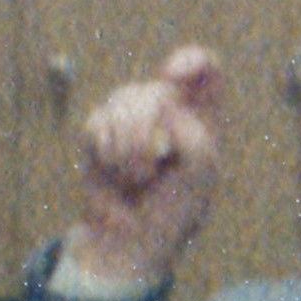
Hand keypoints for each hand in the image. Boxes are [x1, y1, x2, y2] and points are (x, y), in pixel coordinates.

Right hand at [65, 45, 223, 285]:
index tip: (172, 74)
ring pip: (122, 101)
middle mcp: (169, 108)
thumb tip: (164, 103)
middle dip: (147, 131)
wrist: (132, 238)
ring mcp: (133, 116)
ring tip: (135, 178)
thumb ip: (193, 134)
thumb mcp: (201, 173)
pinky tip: (114, 173)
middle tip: (148, 171)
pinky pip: (97, 121)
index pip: (204, 68)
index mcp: (202, 115)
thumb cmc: (176, 208)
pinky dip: (105, 151)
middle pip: (156, 91)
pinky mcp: (101, 129)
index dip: (190, 62)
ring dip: (126, 148)